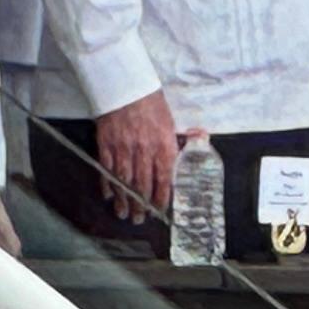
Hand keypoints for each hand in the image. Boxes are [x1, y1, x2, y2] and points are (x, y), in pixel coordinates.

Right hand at [93, 90, 181, 217]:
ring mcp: (123, 149)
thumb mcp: (172, 120)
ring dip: (124, 200)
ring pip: (123, 180)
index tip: (161, 209)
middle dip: (141, 204)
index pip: (165, 177)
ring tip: (123, 214)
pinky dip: (106, 184)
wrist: (126, 88)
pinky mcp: (106, 145)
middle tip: (140, 220)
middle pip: (142, 184)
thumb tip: (202, 139)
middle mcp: (143, 150)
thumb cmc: (152, 104)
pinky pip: (106, 169)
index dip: (162, 196)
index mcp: (163, 144)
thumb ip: (184, 136)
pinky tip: (108, 195)